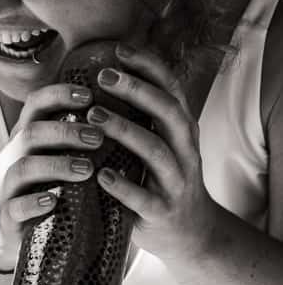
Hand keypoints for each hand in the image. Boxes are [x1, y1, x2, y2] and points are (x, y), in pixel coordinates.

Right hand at [0, 78, 110, 269]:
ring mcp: (6, 185)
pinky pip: (15, 206)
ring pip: (23, 168)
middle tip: (98, 137)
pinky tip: (54, 201)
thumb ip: (74, 138)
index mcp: (26, 136)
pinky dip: (34, 203)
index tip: (89, 95)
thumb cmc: (41, 185)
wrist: (6, 226)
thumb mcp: (52, 156)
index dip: (59, 95)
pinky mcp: (5, 215)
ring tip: (87, 170)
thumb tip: (120, 114)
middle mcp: (12, 156)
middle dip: (66, 132)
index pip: (35, 104)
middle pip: (31, 133)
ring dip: (57, 165)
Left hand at [90, 43, 218, 263]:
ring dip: (124, 130)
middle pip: (167, 112)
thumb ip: (144, 117)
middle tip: (103, 76)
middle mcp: (185, 150)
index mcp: (182, 129)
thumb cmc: (164, 180)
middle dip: (136, 90)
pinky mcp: (162, 211)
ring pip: (155, 150)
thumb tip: (105, 75)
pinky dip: (123, 186)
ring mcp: (176, 181)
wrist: (190, 234)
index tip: (119, 49)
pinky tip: (101, 175)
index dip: (148, 66)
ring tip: (93, 116)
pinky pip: (143, 197)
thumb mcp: (162, 144)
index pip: (171, 89)